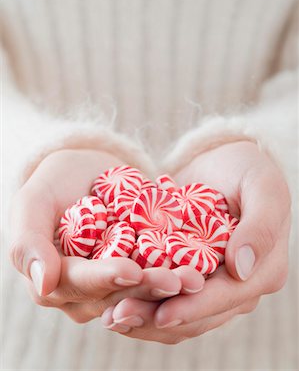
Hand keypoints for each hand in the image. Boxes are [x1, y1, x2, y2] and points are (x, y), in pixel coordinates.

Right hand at [9, 149, 203, 325]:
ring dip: (171, 284)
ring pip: (143, 290)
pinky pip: (158, 272)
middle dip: (149, 287)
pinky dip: (178, 267)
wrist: (83, 172)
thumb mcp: (32, 203)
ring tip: (197, 275)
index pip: (81, 284)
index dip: (106, 279)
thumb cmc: (52, 184)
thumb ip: (28, 242)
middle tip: (181, 279)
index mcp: (54, 281)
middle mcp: (86, 291)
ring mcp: (114, 283)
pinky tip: (201, 262)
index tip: (132, 270)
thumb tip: (43, 285)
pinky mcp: (139, 269)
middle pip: (118, 294)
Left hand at [101, 141, 290, 342]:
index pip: (227, 297)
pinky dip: (142, 298)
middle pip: (199, 314)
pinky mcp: (189, 274)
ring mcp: (213, 282)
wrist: (223, 162)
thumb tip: (241, 269)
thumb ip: (260, 226)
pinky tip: (112, 299)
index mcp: (264, 271)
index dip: (194, 308)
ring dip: (145, 317)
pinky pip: (166, 294)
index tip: (161, 315)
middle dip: (158, 318)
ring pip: (179, 311)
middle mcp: (240, 285)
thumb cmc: (247, 169)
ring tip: (110, 315)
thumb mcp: (261, 186)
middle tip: (118, 317)